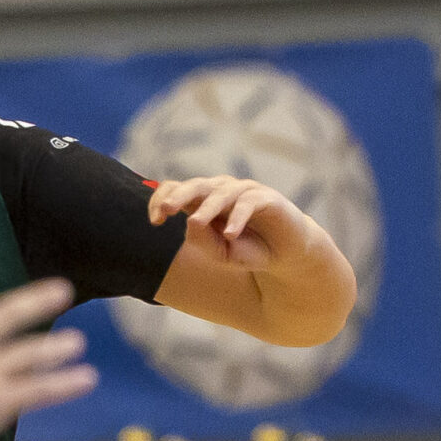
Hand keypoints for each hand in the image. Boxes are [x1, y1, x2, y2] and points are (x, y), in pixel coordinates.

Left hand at [150, 175, 318, 271]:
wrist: (285, 255)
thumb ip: (203, 241)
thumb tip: (190, 221)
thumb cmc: (249, 250)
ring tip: (196, 223)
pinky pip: (248, 203)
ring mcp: (244, 191)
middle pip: (196, 185)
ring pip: (221, 193)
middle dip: (179, 195)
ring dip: (208, 208)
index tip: (156, 221)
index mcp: (203, 201)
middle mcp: (222, 191)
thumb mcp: (221, 253)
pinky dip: (238, 217)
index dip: (162, 200)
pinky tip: (230, 234)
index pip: (176, 190)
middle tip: (166, 210)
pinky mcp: (266, 198)